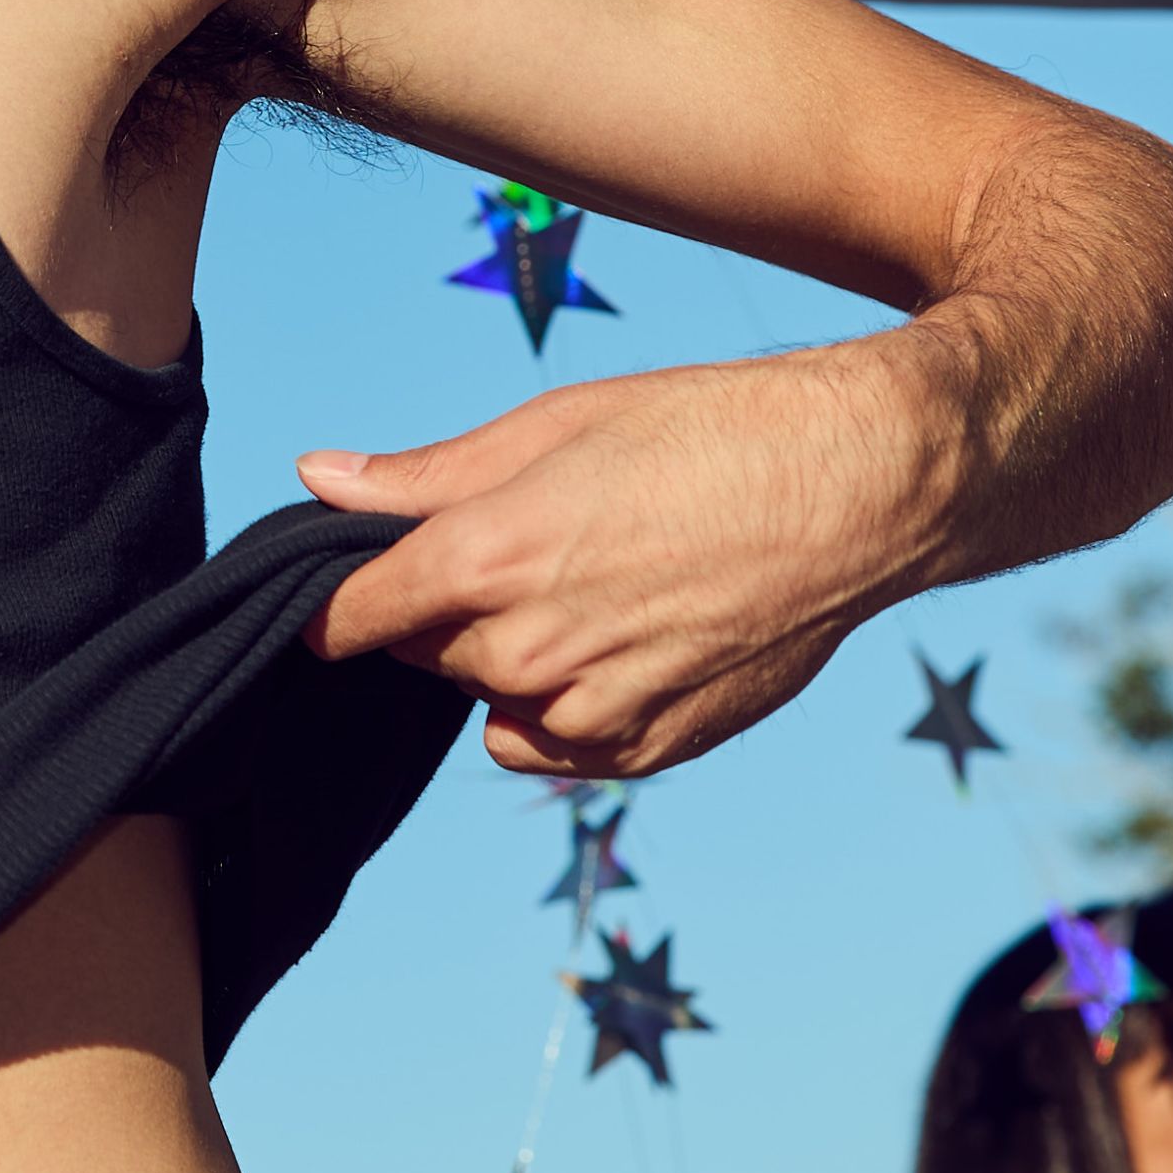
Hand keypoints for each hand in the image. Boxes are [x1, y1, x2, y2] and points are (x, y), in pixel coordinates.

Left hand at [300, 351, 916, 780]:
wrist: (856, 487)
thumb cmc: (708, 433)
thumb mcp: (554, 425)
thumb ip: (423, 475)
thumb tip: (317, 478)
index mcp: (486, 558)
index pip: (353, 615)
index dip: (339, 600)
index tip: (342, 588)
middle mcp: (527, 650)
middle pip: (426, 650)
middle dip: (447, 608)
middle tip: (527, 544)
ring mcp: (589, 711)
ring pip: (490, 699)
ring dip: (507, 658)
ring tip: (590, 585)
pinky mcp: (648, 748)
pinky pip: (549, 744)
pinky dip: (558, 707)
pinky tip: (619, 641)